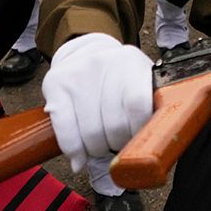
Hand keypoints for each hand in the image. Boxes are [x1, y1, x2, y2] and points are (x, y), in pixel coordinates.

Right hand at [41, 33, 152, 172]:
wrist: (85, 52)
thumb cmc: (119, 77)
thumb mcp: (142, 80)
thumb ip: (154, 105)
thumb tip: (155, 147)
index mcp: (131, 61)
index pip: (137, 103)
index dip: (139, 131)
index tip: (140, 142)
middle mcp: (103, 63)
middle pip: (114, 123)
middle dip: (119, 144)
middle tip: (119, 144)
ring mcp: (77, 73)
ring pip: (91, 132)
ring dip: (98, 150)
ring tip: (101, 145)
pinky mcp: (55, 84)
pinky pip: (65, 130)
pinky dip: (73, 151)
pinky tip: (79, 158)